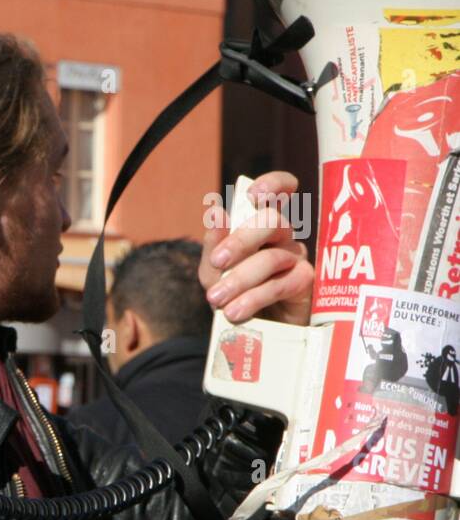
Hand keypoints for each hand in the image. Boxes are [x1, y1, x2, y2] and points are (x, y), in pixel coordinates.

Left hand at [201, 170, 313, 324]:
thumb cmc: (236, 296)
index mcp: (261, 227)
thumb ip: (213, 246)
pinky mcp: (306, 285)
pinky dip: (254, 298)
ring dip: (239, 279)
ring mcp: (297, 259)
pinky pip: (281, 284)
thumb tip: (215, 212)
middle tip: (217, 262)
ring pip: (272, 257)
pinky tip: (234, 312)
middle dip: (241, 240)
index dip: (273, 184)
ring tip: (216, 299)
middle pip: (272, 221)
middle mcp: (283, 237)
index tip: (254, 194)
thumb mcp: (215, 274)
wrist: (254, 335)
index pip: (278, 193)